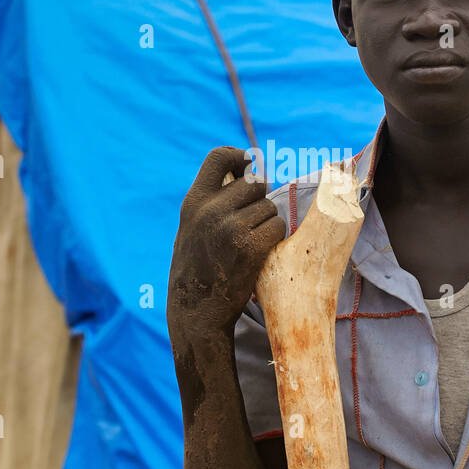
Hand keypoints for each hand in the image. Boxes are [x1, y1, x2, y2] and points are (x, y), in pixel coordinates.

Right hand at [168, 147, 285, 338]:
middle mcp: (211, 210)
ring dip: (267, 222)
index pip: (219, 156)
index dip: (238, 156)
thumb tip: (247, 174)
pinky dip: (274, 238)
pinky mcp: (250, 247)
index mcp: (194, 202)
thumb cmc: (196, 270)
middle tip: (253, 220)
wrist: (195, 312)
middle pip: (255, 183)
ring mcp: (231, 228)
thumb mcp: (192, 228)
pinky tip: (260, 252)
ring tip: (250, 242)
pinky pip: (277, 227)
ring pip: (269, 207)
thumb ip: (211, 203)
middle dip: (259, 199)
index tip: (247, 165)